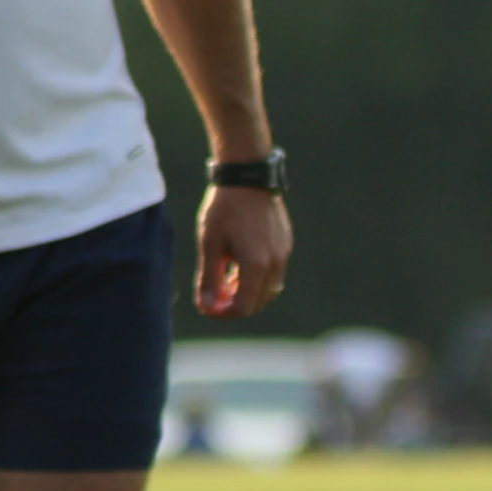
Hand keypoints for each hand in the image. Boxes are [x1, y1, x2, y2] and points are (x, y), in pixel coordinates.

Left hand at [195, 185, 293, 316]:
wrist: (247, 177)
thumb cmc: (224, 209)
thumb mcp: (210, 244)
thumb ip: (208, 278)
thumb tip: (205, 307)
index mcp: (256, 265)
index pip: (244, 307)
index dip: (225, 313)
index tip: (208, 307)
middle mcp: (275, 264)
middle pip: (259, 302)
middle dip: (236, 305)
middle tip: (215, 296)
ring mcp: (283, 254)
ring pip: (269, 289)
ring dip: (248, 292)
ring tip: (227, 279)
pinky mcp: (286, 244)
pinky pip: (274, 272)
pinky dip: (258, 278)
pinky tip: (240, 263)